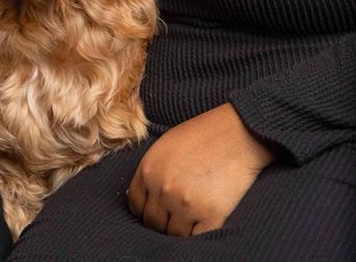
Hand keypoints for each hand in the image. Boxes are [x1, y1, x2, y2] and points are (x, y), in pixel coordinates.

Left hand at [127, 104, 274, 235]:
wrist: (237, 133)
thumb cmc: (202, 135)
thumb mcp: (165, 146)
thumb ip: (151, 172)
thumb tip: (137, 196)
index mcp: (148, 170)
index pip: (136, 206)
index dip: (145, 211)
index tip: (155, 212)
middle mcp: (163, 190)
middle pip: (153, 223)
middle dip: (161, 222)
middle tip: (174, 217)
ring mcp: (186, 205)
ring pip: (174, 234)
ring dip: (180, 230)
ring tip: (189, 219)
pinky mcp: (210, 216)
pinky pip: (196, 238)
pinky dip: (197, 235)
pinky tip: (202, 224)